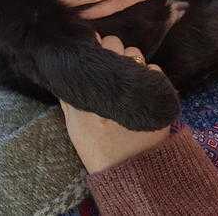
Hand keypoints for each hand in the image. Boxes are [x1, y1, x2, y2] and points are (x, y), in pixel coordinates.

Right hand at [60, 35, 171, 172]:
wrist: (131, 173)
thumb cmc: (98, 149)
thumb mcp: (74, 126)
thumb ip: (68, 98)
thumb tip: (62, 72)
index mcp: (87, 95)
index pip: (91, 52)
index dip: (95, 47)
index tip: (96, 51)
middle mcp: (109, 90)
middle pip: (113, 45)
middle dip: (114, 50)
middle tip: (113, 65)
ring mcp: (134, 93)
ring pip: (135, 54)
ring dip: (132, 61)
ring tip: (129, 79)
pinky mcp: (155, 98)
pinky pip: (154, 71)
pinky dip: (150, 76)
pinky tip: (143, 90)